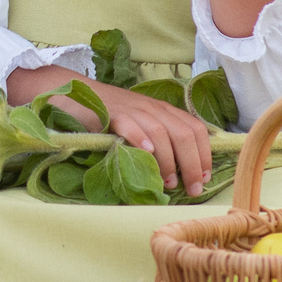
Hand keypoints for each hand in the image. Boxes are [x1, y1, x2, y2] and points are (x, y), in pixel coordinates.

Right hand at [6, 64, 211, 195]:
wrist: (76, 93)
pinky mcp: (110, 114)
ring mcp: (132, 109)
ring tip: (169, 182)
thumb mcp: (143, 124)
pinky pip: (130, 125)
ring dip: (169, 160)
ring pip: (160, 132)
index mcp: (164, 111)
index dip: (204, 154)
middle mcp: (152, 108)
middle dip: (193, 164)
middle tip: (192, 189)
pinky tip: (146, 153)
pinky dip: (140, 139)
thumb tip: (182, 173)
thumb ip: (161, 140)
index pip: (196, 129)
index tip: (205, 178)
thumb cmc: (112, 115)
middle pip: (183, 133)